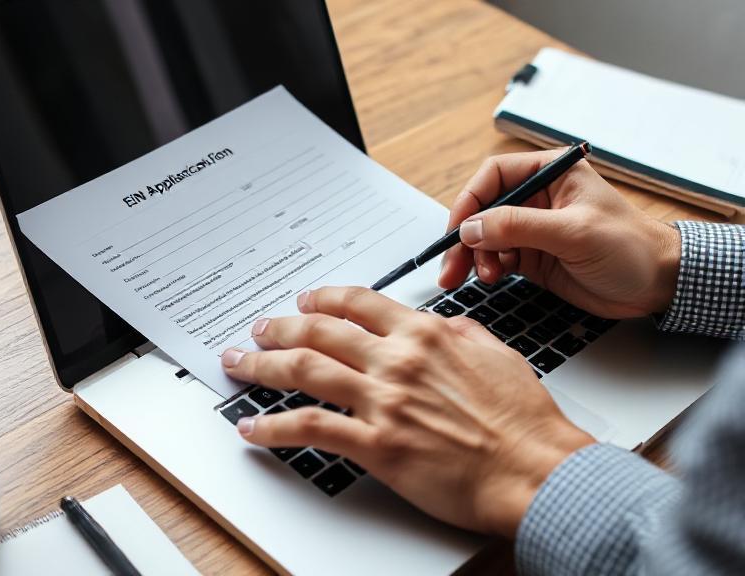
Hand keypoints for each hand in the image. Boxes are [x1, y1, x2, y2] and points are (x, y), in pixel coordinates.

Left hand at [221, 287, 593, 536]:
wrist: (536, 469)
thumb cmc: (523, 421)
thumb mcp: (497, 354)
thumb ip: (461, 332)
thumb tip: (441, 323)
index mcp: (425, 334)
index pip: (358, 303)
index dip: (323, 299)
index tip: (304, 302)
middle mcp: (397, 361)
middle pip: (319, 331)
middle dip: (280, 327)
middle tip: (259, 329)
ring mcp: (383, 401)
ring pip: (305, 370)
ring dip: (263, 365)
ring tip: (240, 363)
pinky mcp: (376, 445)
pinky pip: (310, 427)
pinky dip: (274, 426)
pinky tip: (253, 426)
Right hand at [439, 149, 680, 317]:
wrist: (658, 285)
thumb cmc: (630, 247)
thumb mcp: (573, 231)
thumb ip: (518, 227)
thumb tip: (471, 228)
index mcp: (551, 173)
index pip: (494, 176)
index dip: (470, 201)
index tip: (458, 229)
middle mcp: (537, 197)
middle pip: (483, 210)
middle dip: (465, 237)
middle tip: (451, 265)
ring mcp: (533, 228)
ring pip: (485, 237)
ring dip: (473, 257)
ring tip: (478, 277)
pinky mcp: (533, 256)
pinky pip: (496, 258)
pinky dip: (486, 269)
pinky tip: (490, 279)